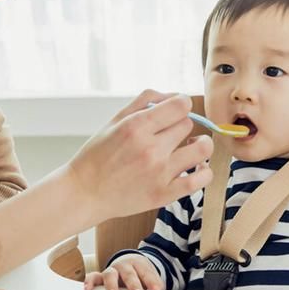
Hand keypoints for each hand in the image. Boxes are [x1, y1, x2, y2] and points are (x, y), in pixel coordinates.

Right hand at [67, 91, 212, 225]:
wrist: (84, 193)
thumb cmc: (98, 155)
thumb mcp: (115, 119)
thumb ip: (145, 101)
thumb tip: (174, 95)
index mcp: (136, 127)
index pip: (181, 104)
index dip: (181, 104)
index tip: (175, 111)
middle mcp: (150, 149)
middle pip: (188, 124)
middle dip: (180, 125)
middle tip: (168, 134)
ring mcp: (159, 173)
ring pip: (202, 148)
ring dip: (200, 144)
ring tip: (189, 147)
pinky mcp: (164, 194)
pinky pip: (201, 180)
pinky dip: (204, 171)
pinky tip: (196, 167)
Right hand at [84, 254, 163, 289]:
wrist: (130, 263)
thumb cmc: (141, 275)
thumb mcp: (149, 278)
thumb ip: (154, 287)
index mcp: (139, 264)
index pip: (146, 272)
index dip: (152, 281)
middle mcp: (124, 266)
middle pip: (128, 273)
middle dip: (133, 284)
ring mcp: (111, 271)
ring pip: (110, 274)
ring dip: (111, 284)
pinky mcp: (100, 277)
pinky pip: (93, 277)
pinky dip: (90, 282)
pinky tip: (88, 289)